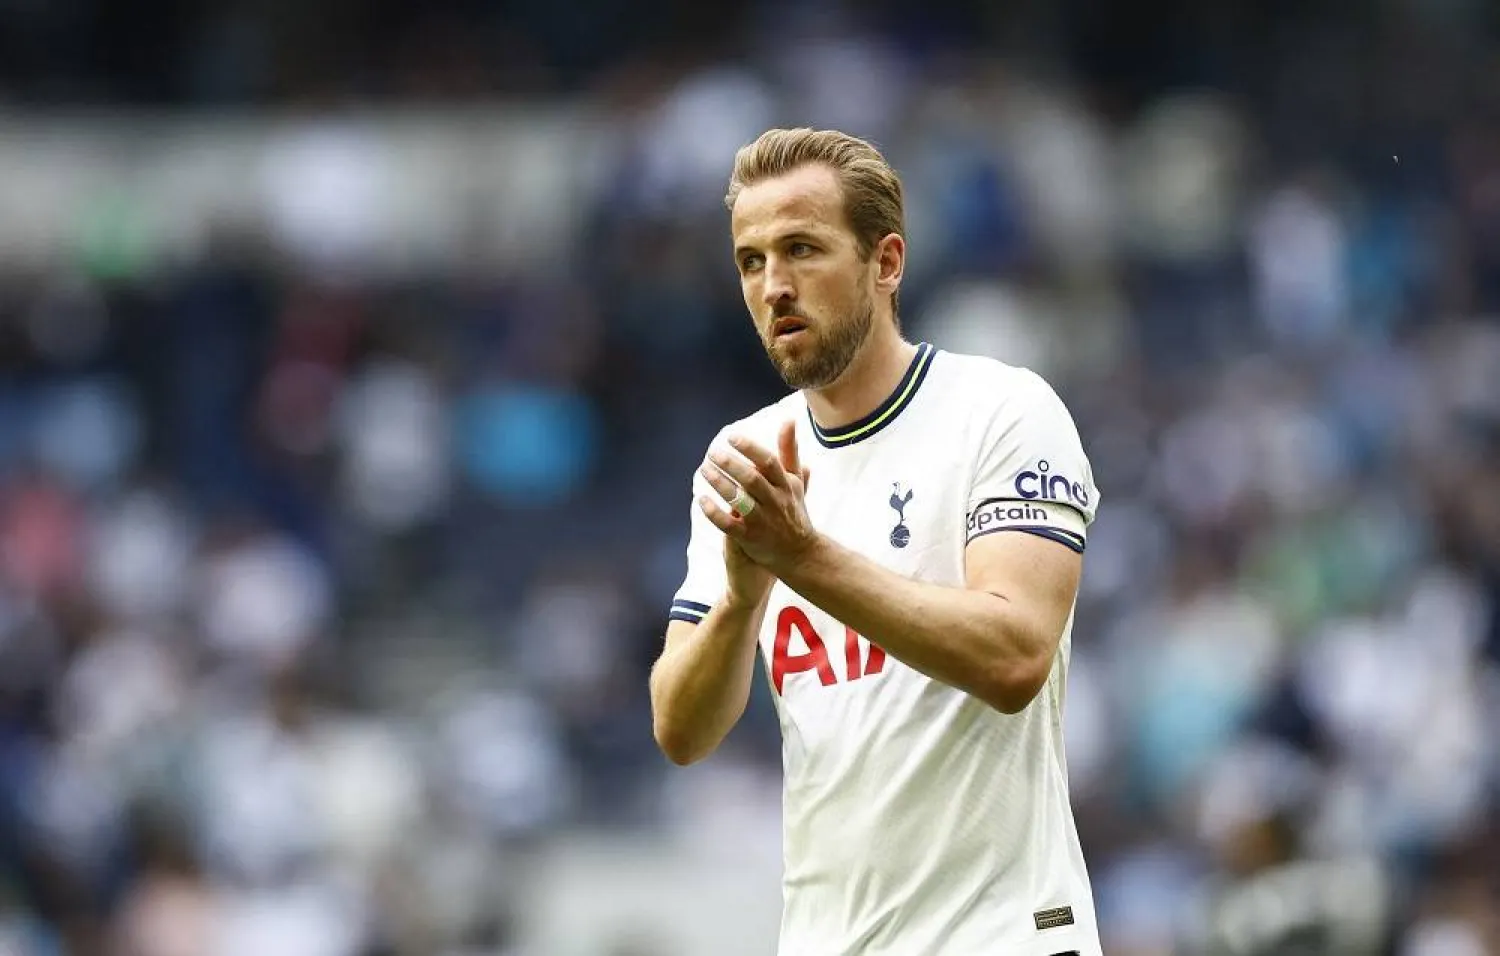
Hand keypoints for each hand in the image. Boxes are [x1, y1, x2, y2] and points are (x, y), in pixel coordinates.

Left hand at [699, 420, 816, 576]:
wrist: (800, 554)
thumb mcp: (794, 481)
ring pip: (739, 500)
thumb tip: (788, 420)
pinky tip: (701, 500)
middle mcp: (775, 502)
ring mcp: (762, 521)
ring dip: (720, 484)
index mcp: (785, 486)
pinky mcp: (750, 538)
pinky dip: (714, 513)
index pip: (769, 463)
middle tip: (712, 453)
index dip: (750, 449)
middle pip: (752, 480)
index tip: (731, 437)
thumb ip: (789, 451)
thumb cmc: (793, 511)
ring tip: (704, 470)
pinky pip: (729, 525)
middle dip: (731, 464)